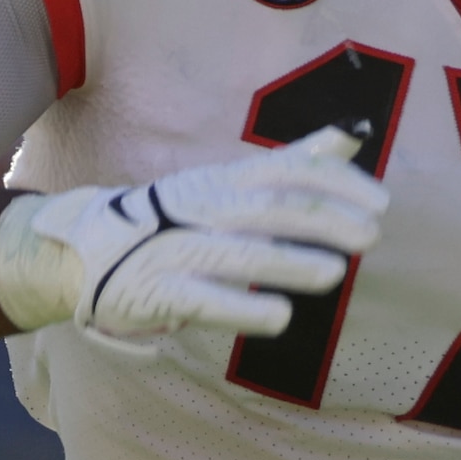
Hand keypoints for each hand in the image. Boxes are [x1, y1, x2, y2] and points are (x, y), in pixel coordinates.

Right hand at [0, 129, 383, 350]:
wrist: (81, 248)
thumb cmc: (171, 218)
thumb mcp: (227, 182)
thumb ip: (288, 164)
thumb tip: (347, 141)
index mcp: (223, 182)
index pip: (286, 172)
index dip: (334, 184)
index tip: (379, 202)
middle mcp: (203, 210)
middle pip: (269, 209)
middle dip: (322, 221)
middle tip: (370, 236)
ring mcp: (179, 250)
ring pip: (239, 253)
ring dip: (289, 262)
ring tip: (334, 273)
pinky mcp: (158, 292)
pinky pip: (203, 300)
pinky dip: (242, 308)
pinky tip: (280, 318)